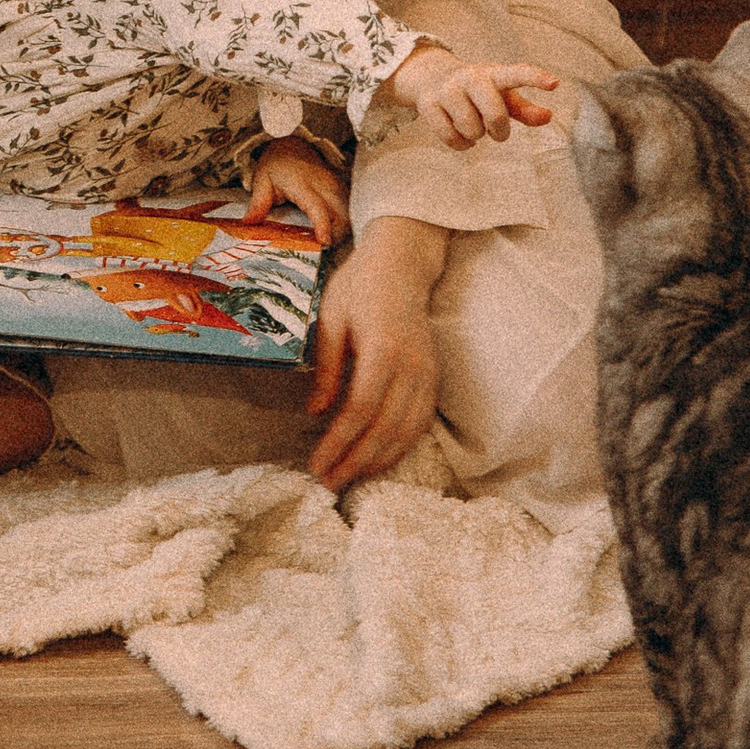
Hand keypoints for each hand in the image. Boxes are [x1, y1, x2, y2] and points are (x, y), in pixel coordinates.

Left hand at [240, 138, 350, 246]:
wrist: (292, 145)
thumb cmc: (276, 165)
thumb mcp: (262, 181)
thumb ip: (258, 203)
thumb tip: (248, 224)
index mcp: (302, 184)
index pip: (317, 207)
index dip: (323, 225)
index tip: (324, 242)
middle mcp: (323, 184)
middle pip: (341, 214)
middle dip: (337, 235)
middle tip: (323, 249)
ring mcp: (334, 185)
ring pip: (348, 212)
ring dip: (342, 229)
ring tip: (329, 242)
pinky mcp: (340, 187)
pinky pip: (349, 207)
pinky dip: (345, 221)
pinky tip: (334, 231)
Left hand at [307, 215, 444, 488]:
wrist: (402, 264)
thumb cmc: (360, 286)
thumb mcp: (331, 318)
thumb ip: (327, 367)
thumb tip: (316, 413)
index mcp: (384, 349)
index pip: (361, 410)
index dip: (339, 443)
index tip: (316, 464)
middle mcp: (412, 366)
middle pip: (386, 429)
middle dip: (356, 462)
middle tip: (328, 484)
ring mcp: (428, 374)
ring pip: (407, 432)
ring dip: (378, 462)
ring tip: (349, 479)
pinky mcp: (433, 378)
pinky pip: (420, 423)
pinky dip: (399, 447)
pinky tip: (378, 460)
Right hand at [387, 46, 557, 145]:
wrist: (432, 76)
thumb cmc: (478, 91)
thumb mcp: (502, 95)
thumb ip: (525, 108)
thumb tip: (548, 117)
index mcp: (495, 74)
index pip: (518, 74)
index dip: (536, 79)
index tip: (555, 83)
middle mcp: (471, 77)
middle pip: (495, 114)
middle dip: (499, 130)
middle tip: (497, 131)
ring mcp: (448, 89)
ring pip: (471, 129)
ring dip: (476, 135)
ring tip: (473, 126)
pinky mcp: (428, 104)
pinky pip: (451, 137)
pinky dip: (461, 144)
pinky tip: (462, 136)